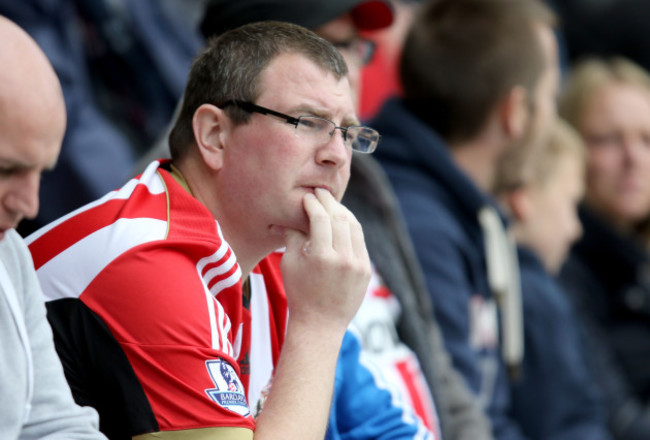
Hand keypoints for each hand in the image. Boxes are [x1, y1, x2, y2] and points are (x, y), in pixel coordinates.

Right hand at [281, 188, 370, 328]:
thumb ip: (292, 235)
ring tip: (331, 204)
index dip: (313, 203)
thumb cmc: (299, 293)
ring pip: (354, 226)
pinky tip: (342, 221)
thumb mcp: (290, 263)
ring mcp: (358, 265)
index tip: (307, 196)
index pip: (320, 218)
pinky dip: (351, 227)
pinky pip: (360, 240)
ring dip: (343, 211)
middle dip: (329, 201)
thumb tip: (288, 215)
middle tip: (320, 192)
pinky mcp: (366, 270)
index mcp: (321, 257)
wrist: (320, 324)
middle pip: (339, 218)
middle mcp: (343, 259)